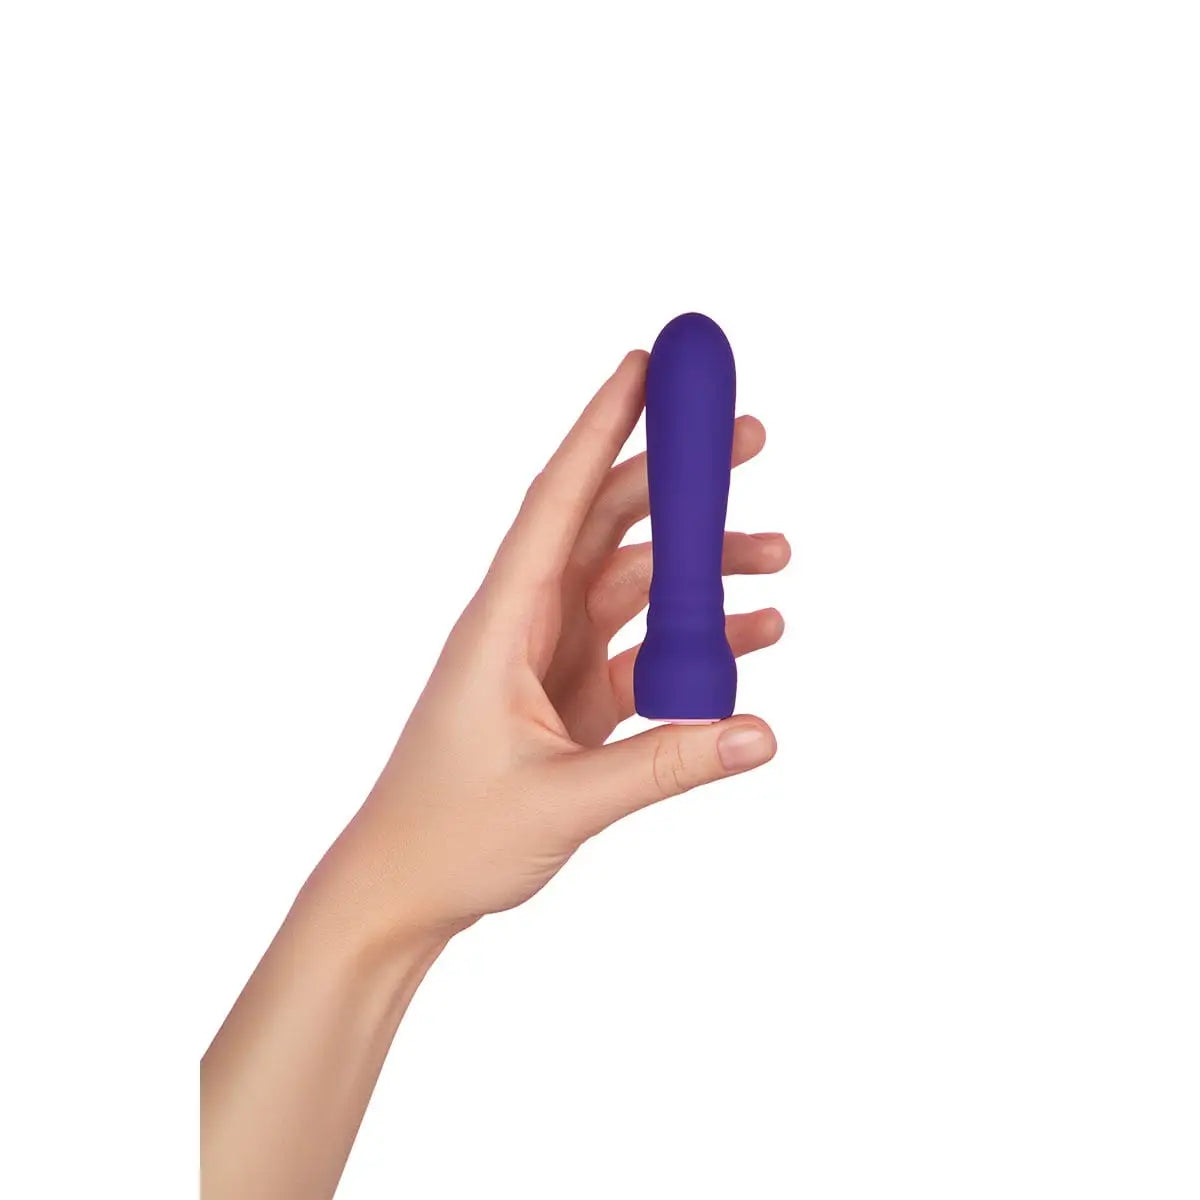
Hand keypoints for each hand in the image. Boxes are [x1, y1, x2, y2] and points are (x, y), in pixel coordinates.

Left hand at [333, 351, 788, 939]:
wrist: (403, 890)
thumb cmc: (450, 835)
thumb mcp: (564, 799)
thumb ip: (667, 766)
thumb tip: (761, 733)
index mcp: (502, 620)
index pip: (557, 501)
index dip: (600, 428)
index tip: (646, 365)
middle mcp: (527, 622)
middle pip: (610, 524)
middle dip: (677, 478)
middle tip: (747, 438)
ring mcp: (552, 658)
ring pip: (637, 585)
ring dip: (703, 567)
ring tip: (777, 555)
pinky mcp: (573, 698)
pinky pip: (645, 650)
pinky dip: (695, 642)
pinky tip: (751, 638)